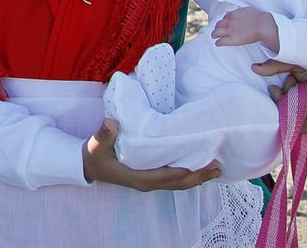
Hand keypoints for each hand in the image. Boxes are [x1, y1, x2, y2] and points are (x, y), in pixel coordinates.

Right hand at [83, 119, 220, 191]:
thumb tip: (110, 123)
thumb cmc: (94, 156)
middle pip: (179, 183)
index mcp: (138, 177)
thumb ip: (103, 135)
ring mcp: (151, 181)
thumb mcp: (95, 145)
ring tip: (216, 168)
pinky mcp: (152, 177)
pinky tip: (199, 167)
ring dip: (198, 177)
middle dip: (199, 176)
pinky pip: (175, 179)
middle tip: (218, 167)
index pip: (166, 177)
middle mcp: (148, 182)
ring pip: (179, 183)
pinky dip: (190, 175)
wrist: (88, 166)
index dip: (182, 172)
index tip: (199, 165)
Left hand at [213, 6, 277, 49]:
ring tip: (214, 37)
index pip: (225, 17)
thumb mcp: (248, 11)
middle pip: (218, 24)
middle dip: (217, 27)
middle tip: (216, 30)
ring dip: (214, 34)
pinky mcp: (232, 39)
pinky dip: (218, 43)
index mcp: (233, 14)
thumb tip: (242, 13)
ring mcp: (230, 31)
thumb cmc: (259, 18)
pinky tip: (217, 44)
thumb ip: (242, 12)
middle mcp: (229, 22)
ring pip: (216, 32)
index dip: (224, 21)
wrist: (262, 25)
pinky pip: (221, 41)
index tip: (224, 23)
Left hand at [251, 60, 306, 134]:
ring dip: (291, 112)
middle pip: (296, 117)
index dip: (281, 102)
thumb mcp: (294, 62)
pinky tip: (299, 99)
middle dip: (284, 105)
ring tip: (294, 90)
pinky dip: (297, 116)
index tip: (274, 89)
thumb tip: (253, 68)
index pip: (295, 108)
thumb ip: (274, 66)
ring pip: (300, 123)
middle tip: (281, 87)